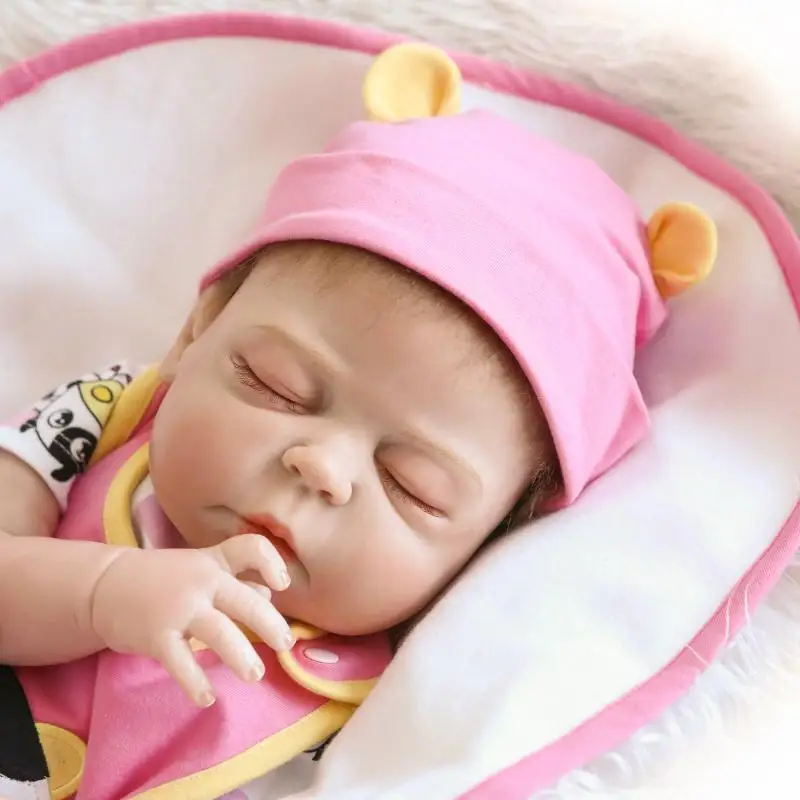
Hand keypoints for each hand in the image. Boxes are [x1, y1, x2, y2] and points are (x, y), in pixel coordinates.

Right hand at [90, 534, 292, 706]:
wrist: (106, 586)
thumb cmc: (165, 580)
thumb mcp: (202, 570)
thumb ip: (236, 579)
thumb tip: (270, 595)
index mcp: (216, 562)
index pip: (250, 548)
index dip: (272, 563)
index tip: (281, 585)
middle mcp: (202, 581)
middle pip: (244, 599)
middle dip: (270, 624)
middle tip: (287, 644)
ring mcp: (179, 608)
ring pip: (220, 632)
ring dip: (241, 656)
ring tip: (255, 675)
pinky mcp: (157, 635)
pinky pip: (182, 662)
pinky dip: (196, 682)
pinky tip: (208, 698)